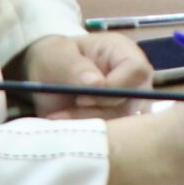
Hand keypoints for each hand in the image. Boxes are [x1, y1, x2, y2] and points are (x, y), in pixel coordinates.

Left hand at [21, 32, 153, 118]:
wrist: (46, 75)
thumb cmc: (55, 57)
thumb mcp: (57, 55)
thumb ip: (75, 66)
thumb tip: (97, 83)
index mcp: (123, 52)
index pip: (137, 70)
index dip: (115, 86)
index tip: (83, 96)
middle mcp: (132, 77)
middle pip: (134, 99)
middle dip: (99, 109)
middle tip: (72, 105)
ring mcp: (127, 100)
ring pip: (121, 120)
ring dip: (88, 121)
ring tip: (59, 115)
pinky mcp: (116, 119)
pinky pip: (110, 132)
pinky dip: (85, 131)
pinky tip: (63, 122)